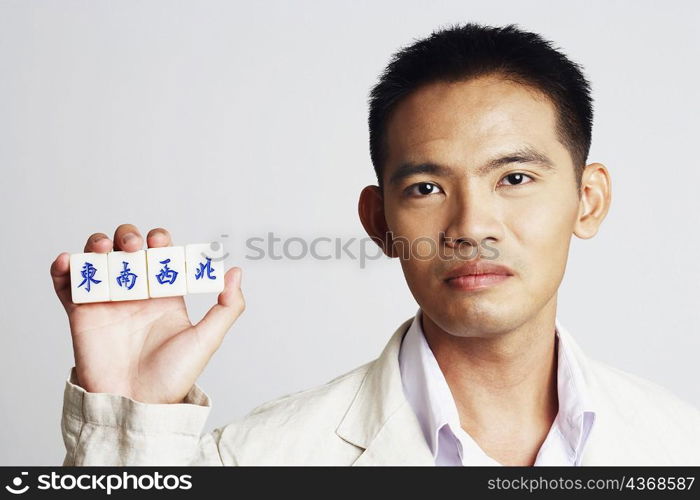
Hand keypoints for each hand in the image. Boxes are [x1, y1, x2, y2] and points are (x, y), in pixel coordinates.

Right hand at [50, 224, 244, 403]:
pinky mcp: (81, 313)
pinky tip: (68, 261)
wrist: (137, 403)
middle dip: (128, 236)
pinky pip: (66, 284)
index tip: (160, 243)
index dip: (160, 240)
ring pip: (97, 258)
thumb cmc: (173, 376)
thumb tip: (236, 272)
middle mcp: (136, 292)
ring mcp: (107, 301)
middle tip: (133, 247)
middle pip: (127, 248)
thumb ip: (228, 307)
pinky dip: (62, 267)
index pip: (161, 253)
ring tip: (102, 249)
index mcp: (165, 294)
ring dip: (97, 244)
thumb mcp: (208, 339)